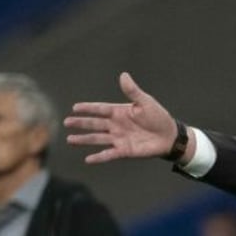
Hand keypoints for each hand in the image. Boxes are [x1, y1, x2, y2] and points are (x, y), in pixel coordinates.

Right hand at [64, 72, 178, 163]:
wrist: (169, 136)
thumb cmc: (158, 117)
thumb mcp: (145, 102)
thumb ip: (132, 91)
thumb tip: (123, 75)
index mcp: (119, 112)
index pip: (100, 109)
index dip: (88, 108)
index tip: (75, 107)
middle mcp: (116, 125)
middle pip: (95, 124)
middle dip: (81, 123)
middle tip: (66, 122)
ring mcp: (119, 138)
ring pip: (97, 139)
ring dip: (84, 139)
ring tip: (70, 140)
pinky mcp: (124, 151)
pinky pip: (109, 154)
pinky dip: (99, 157)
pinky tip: (88, 159)